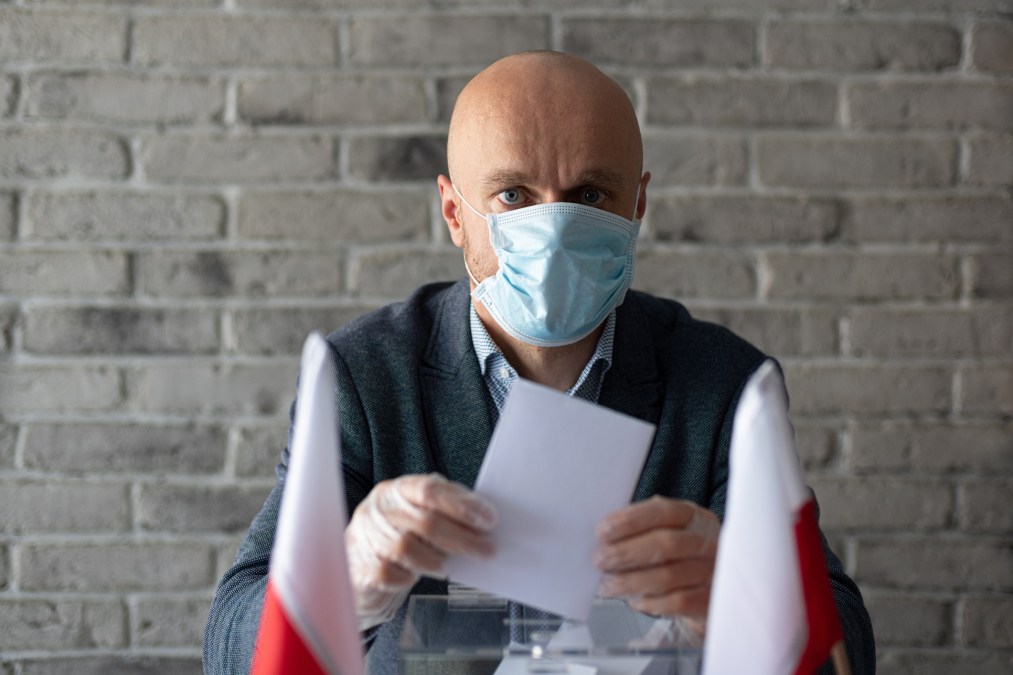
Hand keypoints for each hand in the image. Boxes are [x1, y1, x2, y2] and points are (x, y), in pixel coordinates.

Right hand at [344, 473, 497, 630]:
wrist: (360, 565)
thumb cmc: (399, 535)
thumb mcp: (419, 513)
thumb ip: (446, 509)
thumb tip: (483, 516)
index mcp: (396, 490)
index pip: (430, 490)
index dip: (461, 505)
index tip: (488, 519)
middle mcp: (378, 509)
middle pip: (425, 522)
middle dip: (462, 538)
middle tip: (487, 549)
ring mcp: (366, 537)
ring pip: (407, 548)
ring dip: (436, 559)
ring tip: (451, 565)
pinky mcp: (361, 567)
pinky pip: (390, 574)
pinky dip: (409, 577)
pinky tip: (416, 576)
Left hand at [594, 496, 719, 639]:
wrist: (705, 589)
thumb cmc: (675, 557)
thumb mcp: (661, 533)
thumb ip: (637, 531)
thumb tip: (602, 540)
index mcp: (692, 516)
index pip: (663, 512)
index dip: (631, 520)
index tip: (602, 531)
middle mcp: (707, 541)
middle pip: (667, 544)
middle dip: (627, 552)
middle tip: (600, 560)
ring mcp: (711, 571)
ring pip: (669, 576)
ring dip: (632, 581)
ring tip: (609, 585)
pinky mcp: (709, 600)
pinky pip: (678, 602)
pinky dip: (652, 602)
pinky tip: (636, 601)